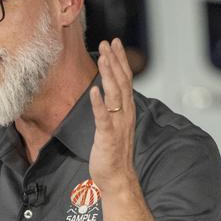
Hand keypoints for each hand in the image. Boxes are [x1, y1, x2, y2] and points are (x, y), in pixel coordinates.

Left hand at [88, 38, 136, 193]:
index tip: (115, 43)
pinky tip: (94, 89)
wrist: (117, 178)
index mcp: (126, 110)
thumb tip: (106, 93)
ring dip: (109, 74)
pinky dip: (99, 103)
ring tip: (103, 57)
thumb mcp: (113, 125)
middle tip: (108, 41)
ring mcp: (117, 125)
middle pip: (122, 82)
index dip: (120, 60)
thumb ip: (112, 108)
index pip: (125, 80)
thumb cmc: (113, 154)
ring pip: (115, 94)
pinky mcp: (107, 137)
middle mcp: (125, 114)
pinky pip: (103, 117)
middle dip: (115, 60)